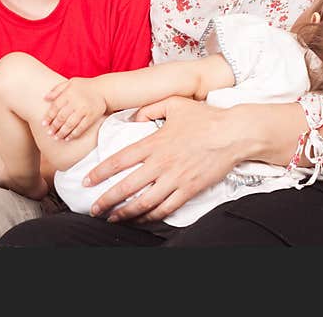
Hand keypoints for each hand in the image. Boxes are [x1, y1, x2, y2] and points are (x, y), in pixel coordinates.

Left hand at [42, 77, 107, 139]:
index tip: (43, 124)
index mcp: (69, 93)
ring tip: (56, 137)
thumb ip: (57, 89)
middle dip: (54, 127)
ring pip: (70, 124)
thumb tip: (44, 98)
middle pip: (61, 117)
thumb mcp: (70, 83)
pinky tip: (67, 138)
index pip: (55, 107)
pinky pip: (81, 128)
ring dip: (62, 132)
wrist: (103, 89)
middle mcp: (76, 102)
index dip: (48, 117)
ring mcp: (84, 110)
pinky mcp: (91, 117)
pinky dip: (73, 134)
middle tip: (49, 133)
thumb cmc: (84, 86)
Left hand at [85, 98, 245, 222]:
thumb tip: (134, 116)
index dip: (100, 173)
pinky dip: (151, 216)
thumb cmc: (205, 117)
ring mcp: (175, 179)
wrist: (234, 133)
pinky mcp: (190, 190)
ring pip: (144, 203)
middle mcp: (161, 163)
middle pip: (127, 187)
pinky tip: (141, 219)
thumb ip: (150, 108)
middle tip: (94, 208)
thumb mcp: (174, 103)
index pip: (119, 160)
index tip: (87, 181)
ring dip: (125, 213)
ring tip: (113, 218)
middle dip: (106, 201)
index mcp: (154, 143)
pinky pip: (166, 208)